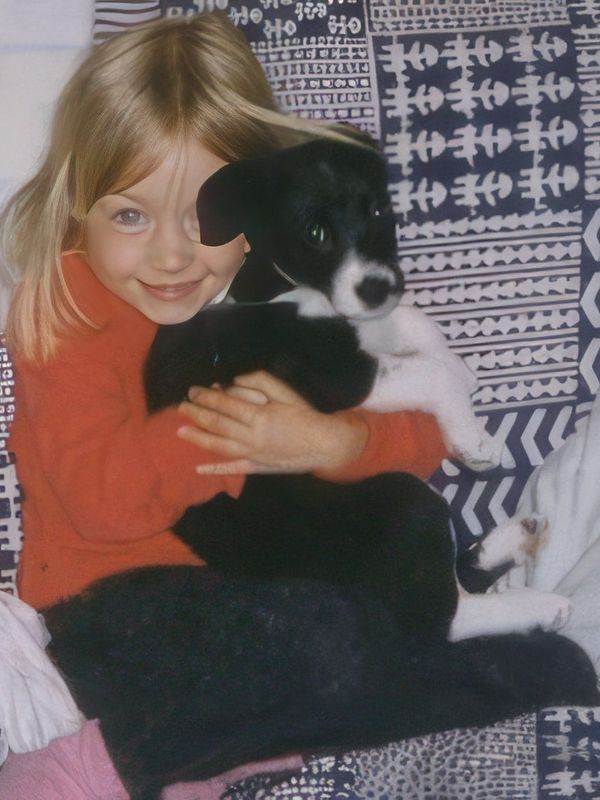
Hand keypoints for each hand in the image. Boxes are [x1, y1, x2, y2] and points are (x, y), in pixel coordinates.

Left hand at [177, 370, 367, 474]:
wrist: (325, 444)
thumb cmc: (306, 414)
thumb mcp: (285, 392)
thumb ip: (258, 382)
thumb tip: (231, 382)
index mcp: (259, 416)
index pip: (224, 404)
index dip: (205, 397)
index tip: (193, 390)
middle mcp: (252, 437)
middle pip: (217, 424)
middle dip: (196, 414)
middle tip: (181, 406)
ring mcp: (253, 455)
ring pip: (218, 446)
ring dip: (197, 438)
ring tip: (180, 430)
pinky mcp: (257, 467)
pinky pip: (232, 469)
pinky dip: (214, 470)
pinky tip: (199, 469)